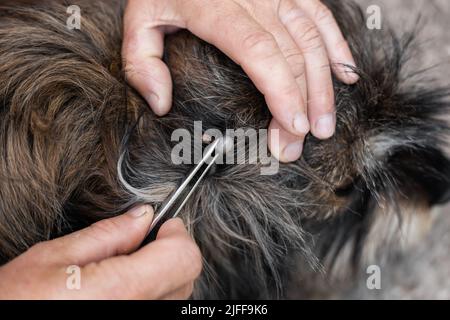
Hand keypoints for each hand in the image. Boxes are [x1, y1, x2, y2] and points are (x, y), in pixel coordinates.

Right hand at [0, 206, 201, 298]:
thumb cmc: (16, 302)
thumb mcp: (55, 258)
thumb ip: (108, 234)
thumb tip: (144, 216)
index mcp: (121, 292)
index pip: (184, 257)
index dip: (176, 234)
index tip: (162, 224)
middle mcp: (140, 315)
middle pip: (186, 276)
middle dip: (171, 251)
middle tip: (141, 242)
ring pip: (178, 296)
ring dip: (164, 274)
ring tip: (126, 268)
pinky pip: (161, 309)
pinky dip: (154, 294)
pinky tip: (124, 288)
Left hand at [122, 0, 357, 162]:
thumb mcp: (140, 17)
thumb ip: (142, 61)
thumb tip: (160, 104)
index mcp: (216, 8)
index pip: (259, 53)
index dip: (281, 91)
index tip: (291, 127)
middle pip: (290, 55)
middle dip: (301, 104)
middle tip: (297, 144)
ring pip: (312, 39)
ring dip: (323, 86)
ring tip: (324, 125)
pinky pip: (321, 15)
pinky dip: (336, 46)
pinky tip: (344, 75)